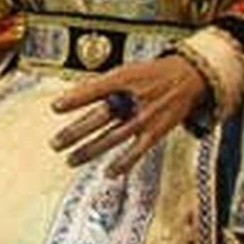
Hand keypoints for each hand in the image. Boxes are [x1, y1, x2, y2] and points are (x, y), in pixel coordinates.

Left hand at [49, 55, 207, 175]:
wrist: (187, 77)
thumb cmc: (152, 73)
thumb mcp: (126, 70)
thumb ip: (102, 84)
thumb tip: (74, 96)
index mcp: (124, 80)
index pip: (95, 89)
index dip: (74, 98)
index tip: (55, 107)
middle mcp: (133, 100)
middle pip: (99, 118)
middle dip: (75, 132)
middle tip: (55, 144)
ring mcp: (144, 118)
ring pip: (112, 137)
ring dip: (90, 151)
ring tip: (70, 160)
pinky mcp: (156, 132)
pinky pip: (137, 151)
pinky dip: (123, 164)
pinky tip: (109, 173)